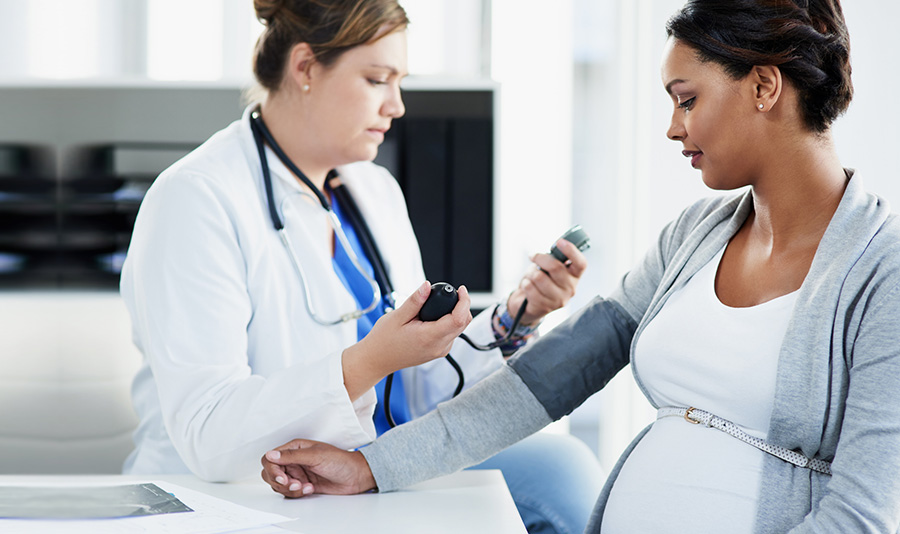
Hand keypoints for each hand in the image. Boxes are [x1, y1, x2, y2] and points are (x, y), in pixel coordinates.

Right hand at [261, 439, 375, 497]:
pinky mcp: (302, 485)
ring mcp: (297, 473)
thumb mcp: (316, 456)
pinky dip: (297, 494)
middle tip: (296, 484)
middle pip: (271, 474)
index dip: (272, 470)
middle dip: (281, 482)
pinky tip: (310, 488)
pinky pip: (288, 493)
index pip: (270, 458)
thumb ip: (292, 456)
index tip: (282, 478)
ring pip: (279, 485)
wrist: (355, 476)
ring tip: (305, 486)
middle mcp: (293, 460)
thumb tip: (271, 454)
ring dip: (290, 489)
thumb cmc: (340, 461)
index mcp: (294, 448)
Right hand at [342, 280, 471, 400]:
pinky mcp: (438, 352)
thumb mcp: (397, 316)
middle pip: (463, 323)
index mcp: (429, 337)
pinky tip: (437, 316)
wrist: (377, 360)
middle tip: (452, 293)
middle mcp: (438, 347)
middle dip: (462, 305)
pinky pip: (451, 335)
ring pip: (459, 329)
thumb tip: (427, 286)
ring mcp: (440, 351)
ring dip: (457, 314)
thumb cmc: (384, 341)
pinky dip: (450, 323)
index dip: (464, 302)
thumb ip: (415, 301)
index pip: (458, 319)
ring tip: (441, 304)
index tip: (461, 290)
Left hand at [507, 238, 586, 324]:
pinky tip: (529, 286)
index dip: (572, 251)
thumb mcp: (550, 268)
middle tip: (533, 256)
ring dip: (531, 273)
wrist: (530, 304)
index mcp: (575, 276)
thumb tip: (546, 255)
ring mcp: (559, 300)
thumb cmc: (542, 280)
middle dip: (540, 258)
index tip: (559, 242)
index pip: (581, 263)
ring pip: (539, 277)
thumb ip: (553, 260)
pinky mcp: (545, 307)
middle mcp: (571, 288)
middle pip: (556, 267)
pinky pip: (529, 287)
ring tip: (532, 276)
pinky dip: (525, 283)